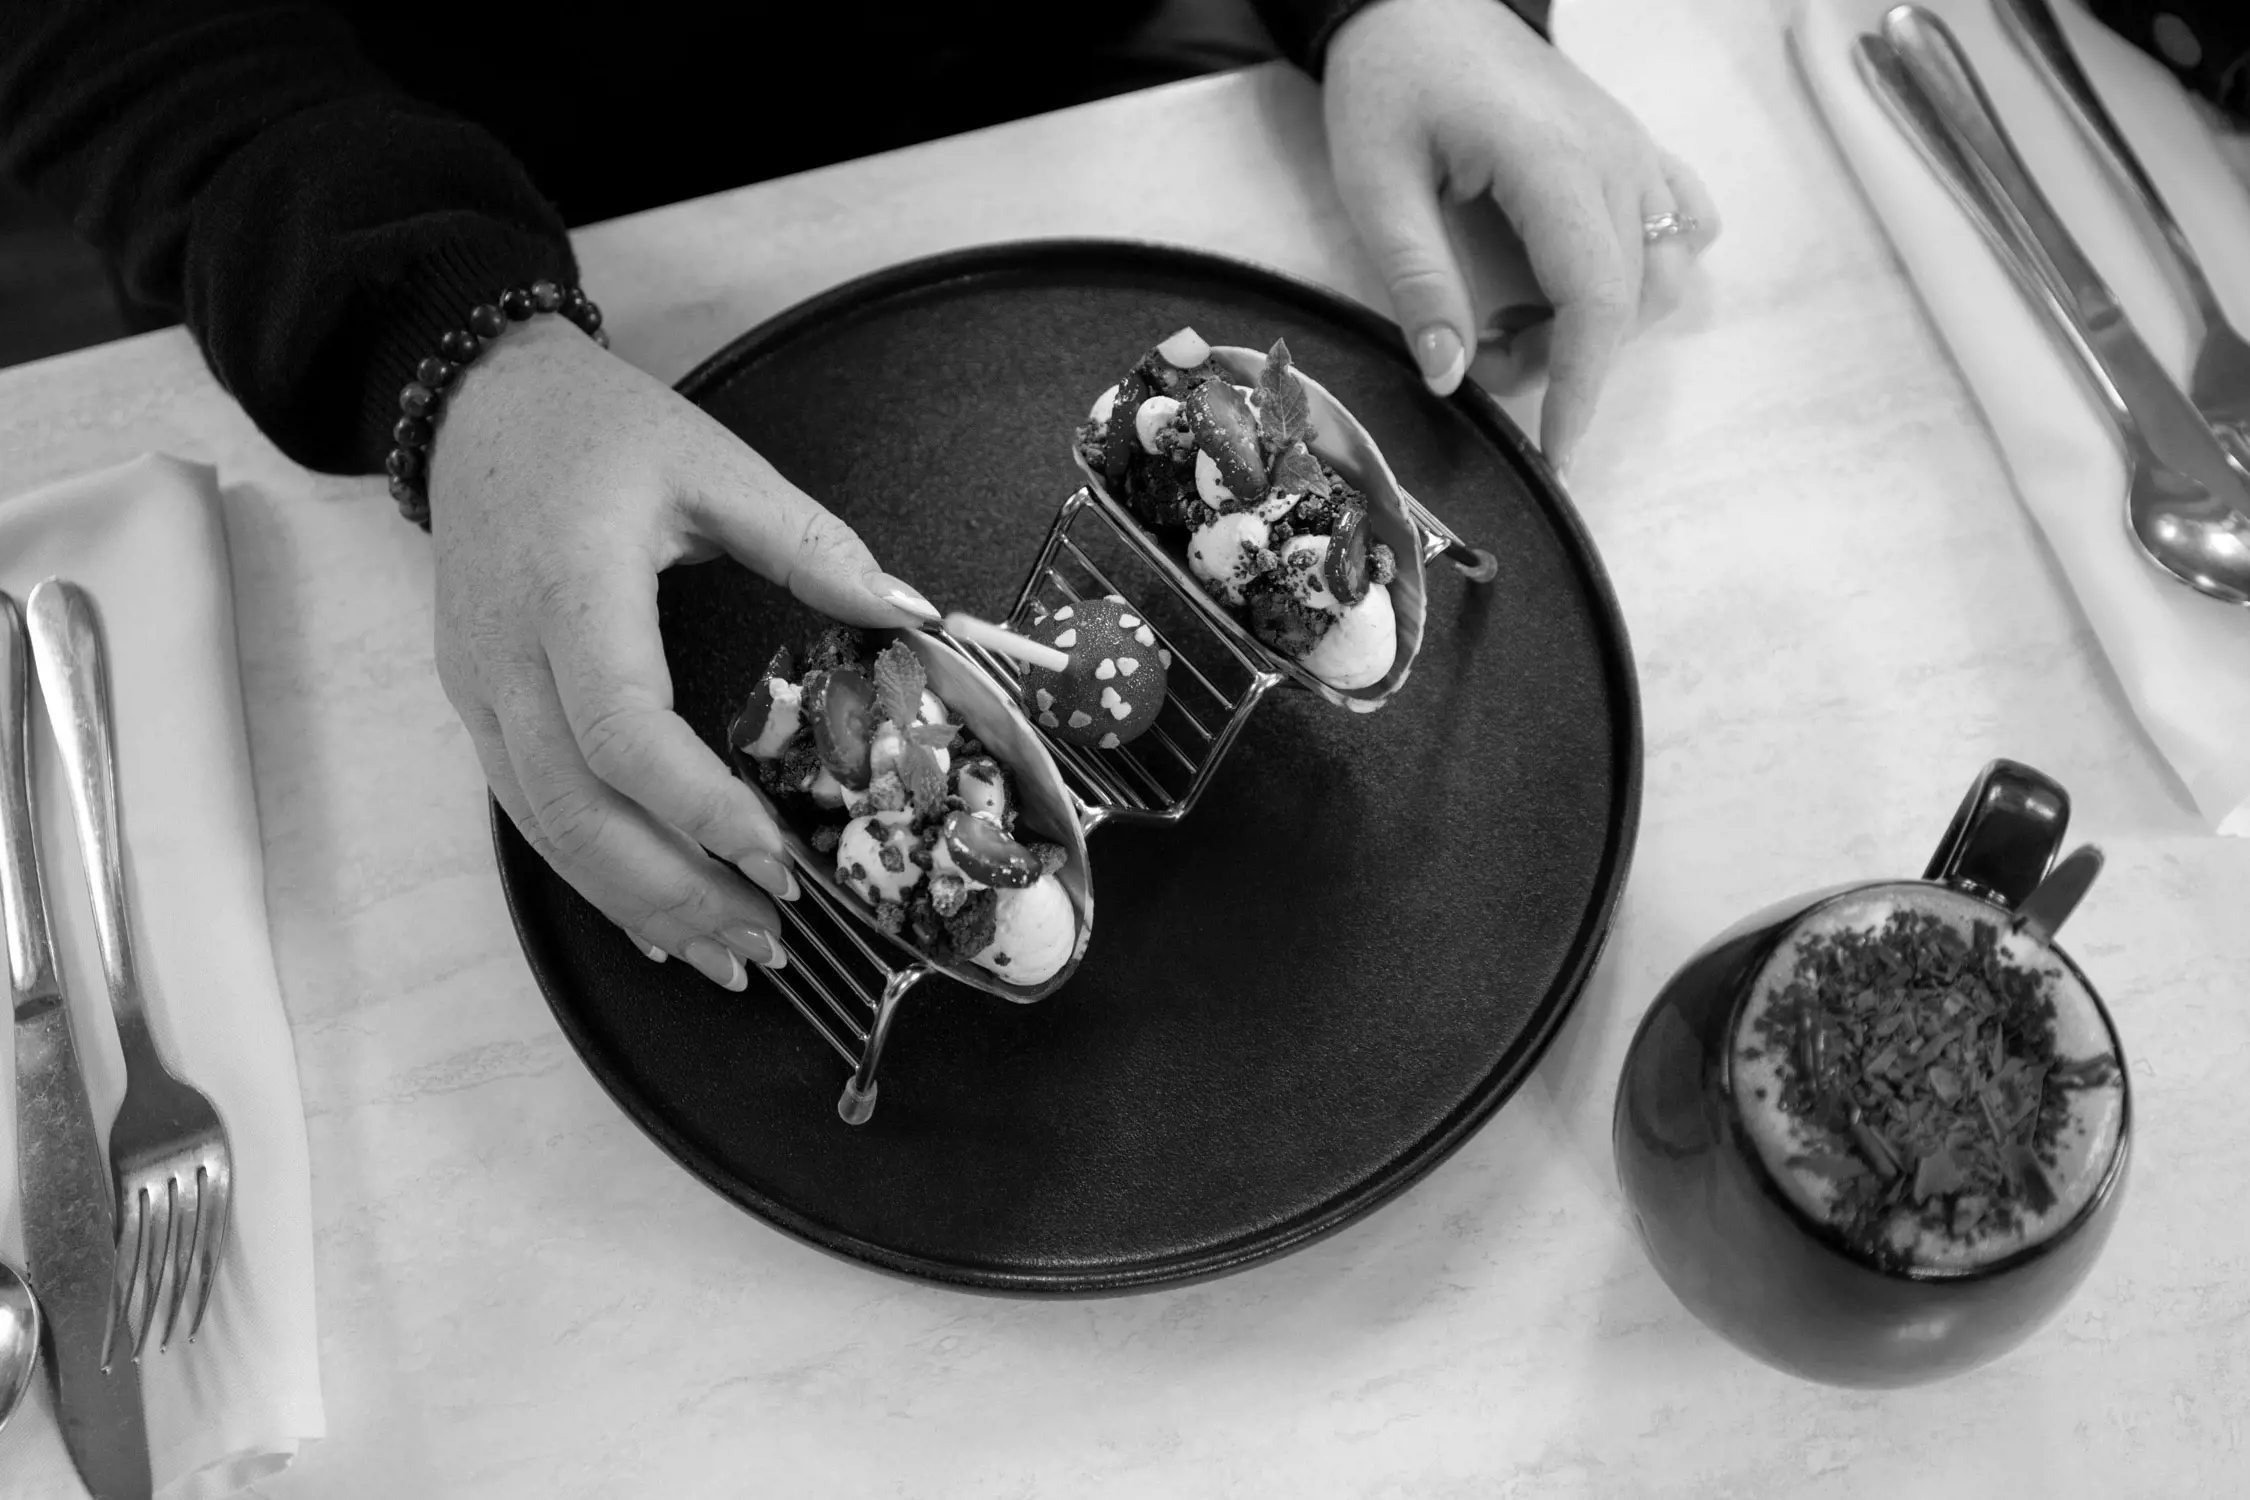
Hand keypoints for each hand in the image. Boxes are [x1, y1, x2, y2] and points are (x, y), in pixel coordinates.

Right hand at [427, 318, 937, 989]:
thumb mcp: (713, 463)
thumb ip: (810, 543)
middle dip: (674, 890)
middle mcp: (505, 656)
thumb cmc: (599, 429)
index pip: (620, 729)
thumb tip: (910, 612)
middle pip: (576, 809)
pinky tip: (660, 923)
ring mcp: (479, 690)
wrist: (480, 402)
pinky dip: (596, 878)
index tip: (777, 857)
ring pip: (545, 830)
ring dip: (637, 904)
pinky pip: (529, 815)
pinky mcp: (476, 707)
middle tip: (769, 938)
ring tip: (730, 954)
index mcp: (568, 589)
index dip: (695, 806)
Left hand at [1324, 0, 1720, 471]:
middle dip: (1565, 359)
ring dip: (1597, 323)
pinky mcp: (1635, 151)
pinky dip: (1636, 276)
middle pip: (1632, 300)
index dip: (1583, 388)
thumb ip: (1416, 281)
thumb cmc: (1390, 81)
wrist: (1420, 0)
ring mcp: (1636, 151)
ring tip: (1512, 316)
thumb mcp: (1374, 184)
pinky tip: (1565, 277)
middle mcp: (1617, 157)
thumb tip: (1450, 376)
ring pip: (1664, 274)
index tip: (1557, 454)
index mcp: (1555, 163)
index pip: (1597, 300)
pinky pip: (1679, 227)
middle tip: (1480, 353)